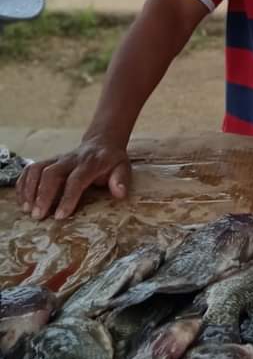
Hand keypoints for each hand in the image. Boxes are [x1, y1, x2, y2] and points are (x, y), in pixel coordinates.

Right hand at [15, 140, 130, 220]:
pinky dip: (23, 183)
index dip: (68, 197)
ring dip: (29, 189)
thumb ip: (121, 180)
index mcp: (91, 163)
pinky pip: (30, 168)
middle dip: (43, 195)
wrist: (102, 143)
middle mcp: (71, 159)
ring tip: (27, 209)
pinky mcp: (48, 161)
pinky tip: (22, 200)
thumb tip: (119, 193)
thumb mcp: (123, 168)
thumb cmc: (111, 161)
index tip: (60, 216)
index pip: (76, 179)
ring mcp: (57, 159)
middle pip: (52, 173)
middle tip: (38, 216)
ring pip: (37, 169)